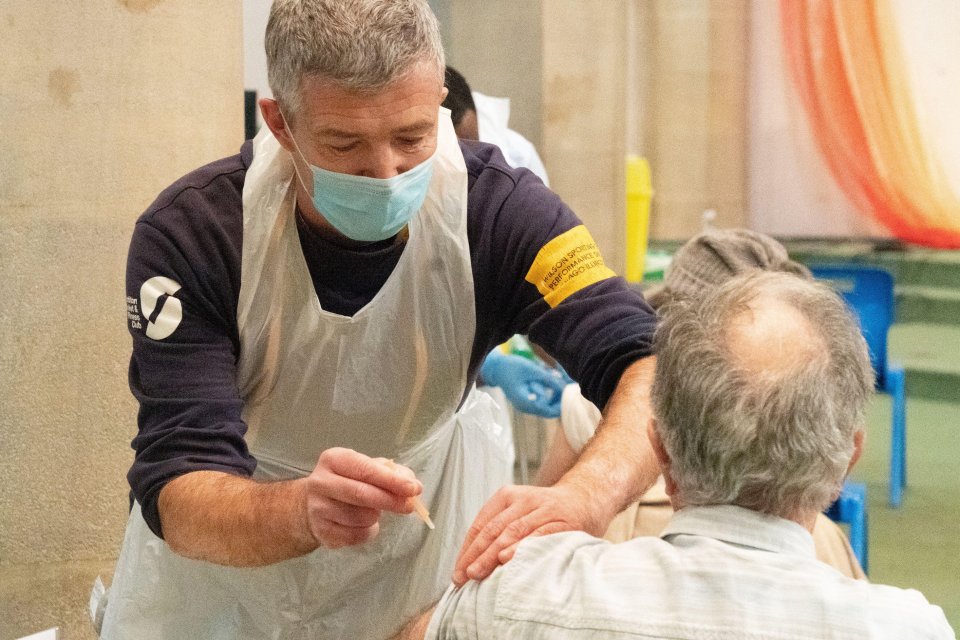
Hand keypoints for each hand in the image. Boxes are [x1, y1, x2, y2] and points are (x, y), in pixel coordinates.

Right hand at [302, 447, 422, 548]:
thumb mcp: (367, 468)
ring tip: (373, 511)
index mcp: (333, 459)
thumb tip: (413, 486)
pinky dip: (368, 531)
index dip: (391, 480)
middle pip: (361, 494)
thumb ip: (392, 473)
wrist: (313, 504)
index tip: (414, 488)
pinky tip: (363, 524)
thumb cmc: (348, 481)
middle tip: (408, 506)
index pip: (365, 470)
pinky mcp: (321, 532)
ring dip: (376, 517)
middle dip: (390, 501)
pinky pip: (355, 536)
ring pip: (359, 517)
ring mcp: (317, 508)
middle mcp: (321, 482)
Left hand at [452, 482, 606, 585]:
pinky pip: (538, 535)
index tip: (457, 572)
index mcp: (506, 496)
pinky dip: (521, 547)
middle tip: (463, 576)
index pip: (480, 524)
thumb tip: (472, 565)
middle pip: (493, 529)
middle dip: (475, 555)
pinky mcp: (562, 520)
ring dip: (492, 554)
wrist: (585, 498)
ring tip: (478, 572)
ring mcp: (543, 508)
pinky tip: (508, 559)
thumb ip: (499, 532)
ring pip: (512, 531)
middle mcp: (523, 499)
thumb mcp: (520, 513)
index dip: (467, 549)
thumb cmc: (546, 513)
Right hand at [480, 351, 566, 417]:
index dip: (560, 405)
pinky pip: (541, 402)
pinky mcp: (526, 401)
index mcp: (525, 402)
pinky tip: (552, 383)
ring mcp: (525, 405)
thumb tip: (564, 386)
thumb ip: (547, 379)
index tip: (569, 394)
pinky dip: (548, 394)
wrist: (496, 367)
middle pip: (548, 411)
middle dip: (559, 400)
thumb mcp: (531, 370)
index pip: (547, 411)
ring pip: (545, 407)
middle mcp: (525, 407)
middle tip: (567, 387)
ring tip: (560, 383)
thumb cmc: (512, 367)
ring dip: (554, 397)